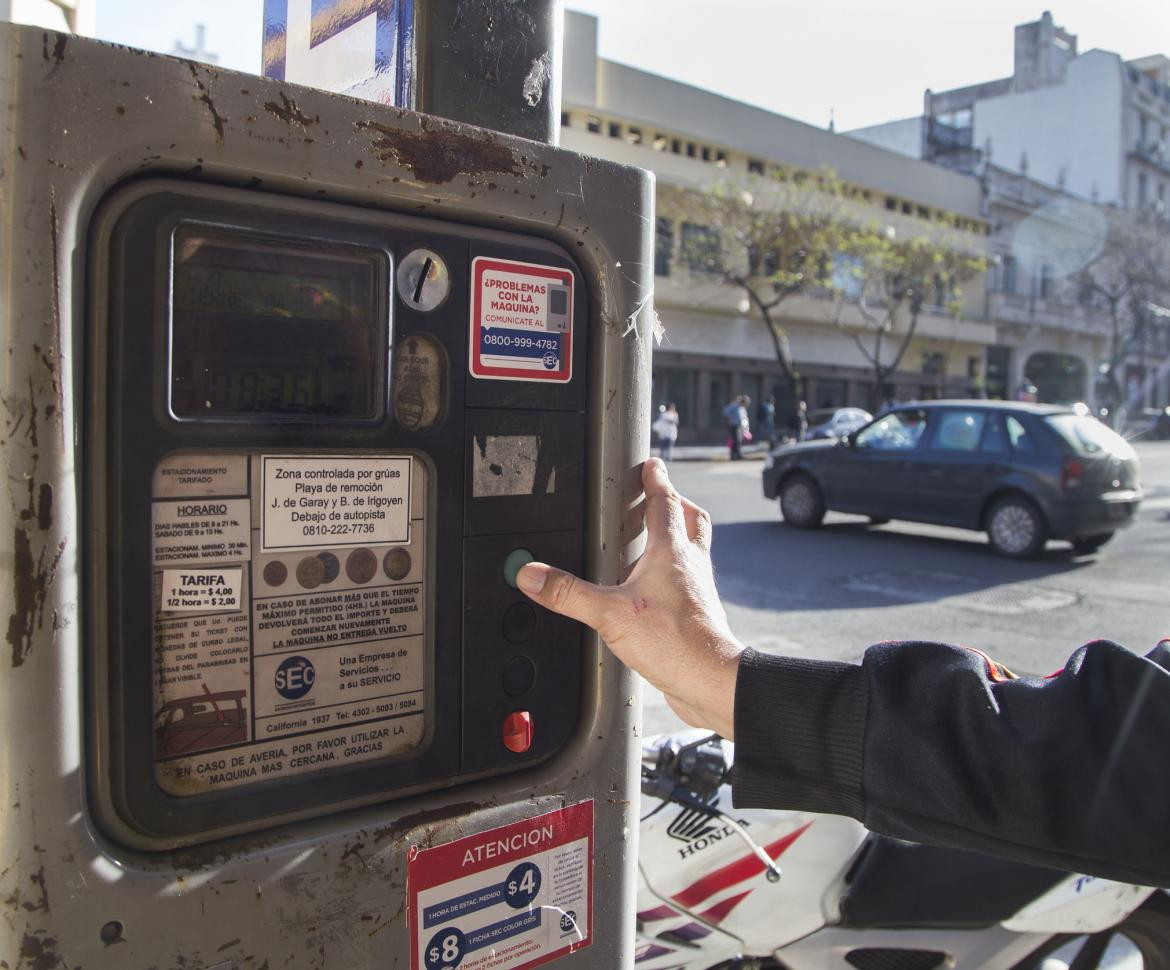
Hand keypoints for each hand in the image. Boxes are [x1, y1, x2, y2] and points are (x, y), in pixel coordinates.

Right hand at [516, 458, 743, 737]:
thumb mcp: (610, 614)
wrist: (711, 680)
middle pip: (691, 520)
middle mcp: (690, 565)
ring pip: (693, 550)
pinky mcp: (697, 614)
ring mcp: (697, 589)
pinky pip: (688, 582)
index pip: (666, 502)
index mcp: (672, 552)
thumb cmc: (675, 643)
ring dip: (677, 537)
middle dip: (674, 503)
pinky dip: (674, 575)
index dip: (657, 480)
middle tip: (657, 497)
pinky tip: (656, 591)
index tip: (651, 465)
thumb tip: (532, 574)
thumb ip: (568, 593)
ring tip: (653, 541)